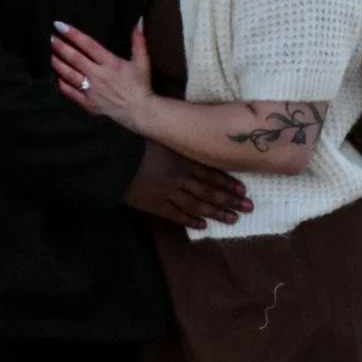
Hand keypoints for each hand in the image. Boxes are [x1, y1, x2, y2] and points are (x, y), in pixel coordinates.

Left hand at [52, 21, 153, 132]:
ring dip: (58, 64)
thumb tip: (138, 21)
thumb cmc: (141, 85)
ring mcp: (91, 90)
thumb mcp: (142, 62)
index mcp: (110, 63)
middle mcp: (98, 75)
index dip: (73, 34)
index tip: (60, 26)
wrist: (140, 111)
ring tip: (49, 54)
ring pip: (69, 75)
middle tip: (50, 38)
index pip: (88, 45)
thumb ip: (138, 41)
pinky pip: (70, 92)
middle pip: (74, 58)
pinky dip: (61, 84)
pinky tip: (56, 76)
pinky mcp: (88, 103)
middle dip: (60, 47)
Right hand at [121, 140, 251, 227]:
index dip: (228, 182)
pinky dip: (190, 220)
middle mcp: (180, 178)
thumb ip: (176, 142)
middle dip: (230, 200)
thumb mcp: (161, 138)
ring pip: (198, 205)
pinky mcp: (155, 205)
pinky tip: (203, 225)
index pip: (211, 173)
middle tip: (249, 208)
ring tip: (233, 220)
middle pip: (210, 191)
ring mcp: (168, 193)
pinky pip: (176, 214)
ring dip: (217, 213)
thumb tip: (191, 136)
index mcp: (182, 160)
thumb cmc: (135, 143)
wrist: (112, 160)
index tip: (244, 190)